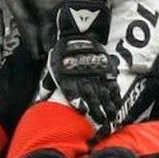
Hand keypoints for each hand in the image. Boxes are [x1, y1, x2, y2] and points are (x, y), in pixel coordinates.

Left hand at [44, 0, 119, 135]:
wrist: (78, 33)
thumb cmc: (62, 53)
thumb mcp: (52, 66)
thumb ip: (47, 83)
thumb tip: (41, 98)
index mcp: (68, 75)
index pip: (73, 90)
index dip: (78, 100)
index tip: (83, 110)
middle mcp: (82, 75)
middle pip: (91, 94)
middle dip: (96, 110)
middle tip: (101, 124)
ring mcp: (96, 72)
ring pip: (103, 92)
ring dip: (107, 106)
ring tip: (111, 119)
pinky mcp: (106, 69)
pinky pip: (111, 84)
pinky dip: (115, 95)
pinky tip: (117, 105)